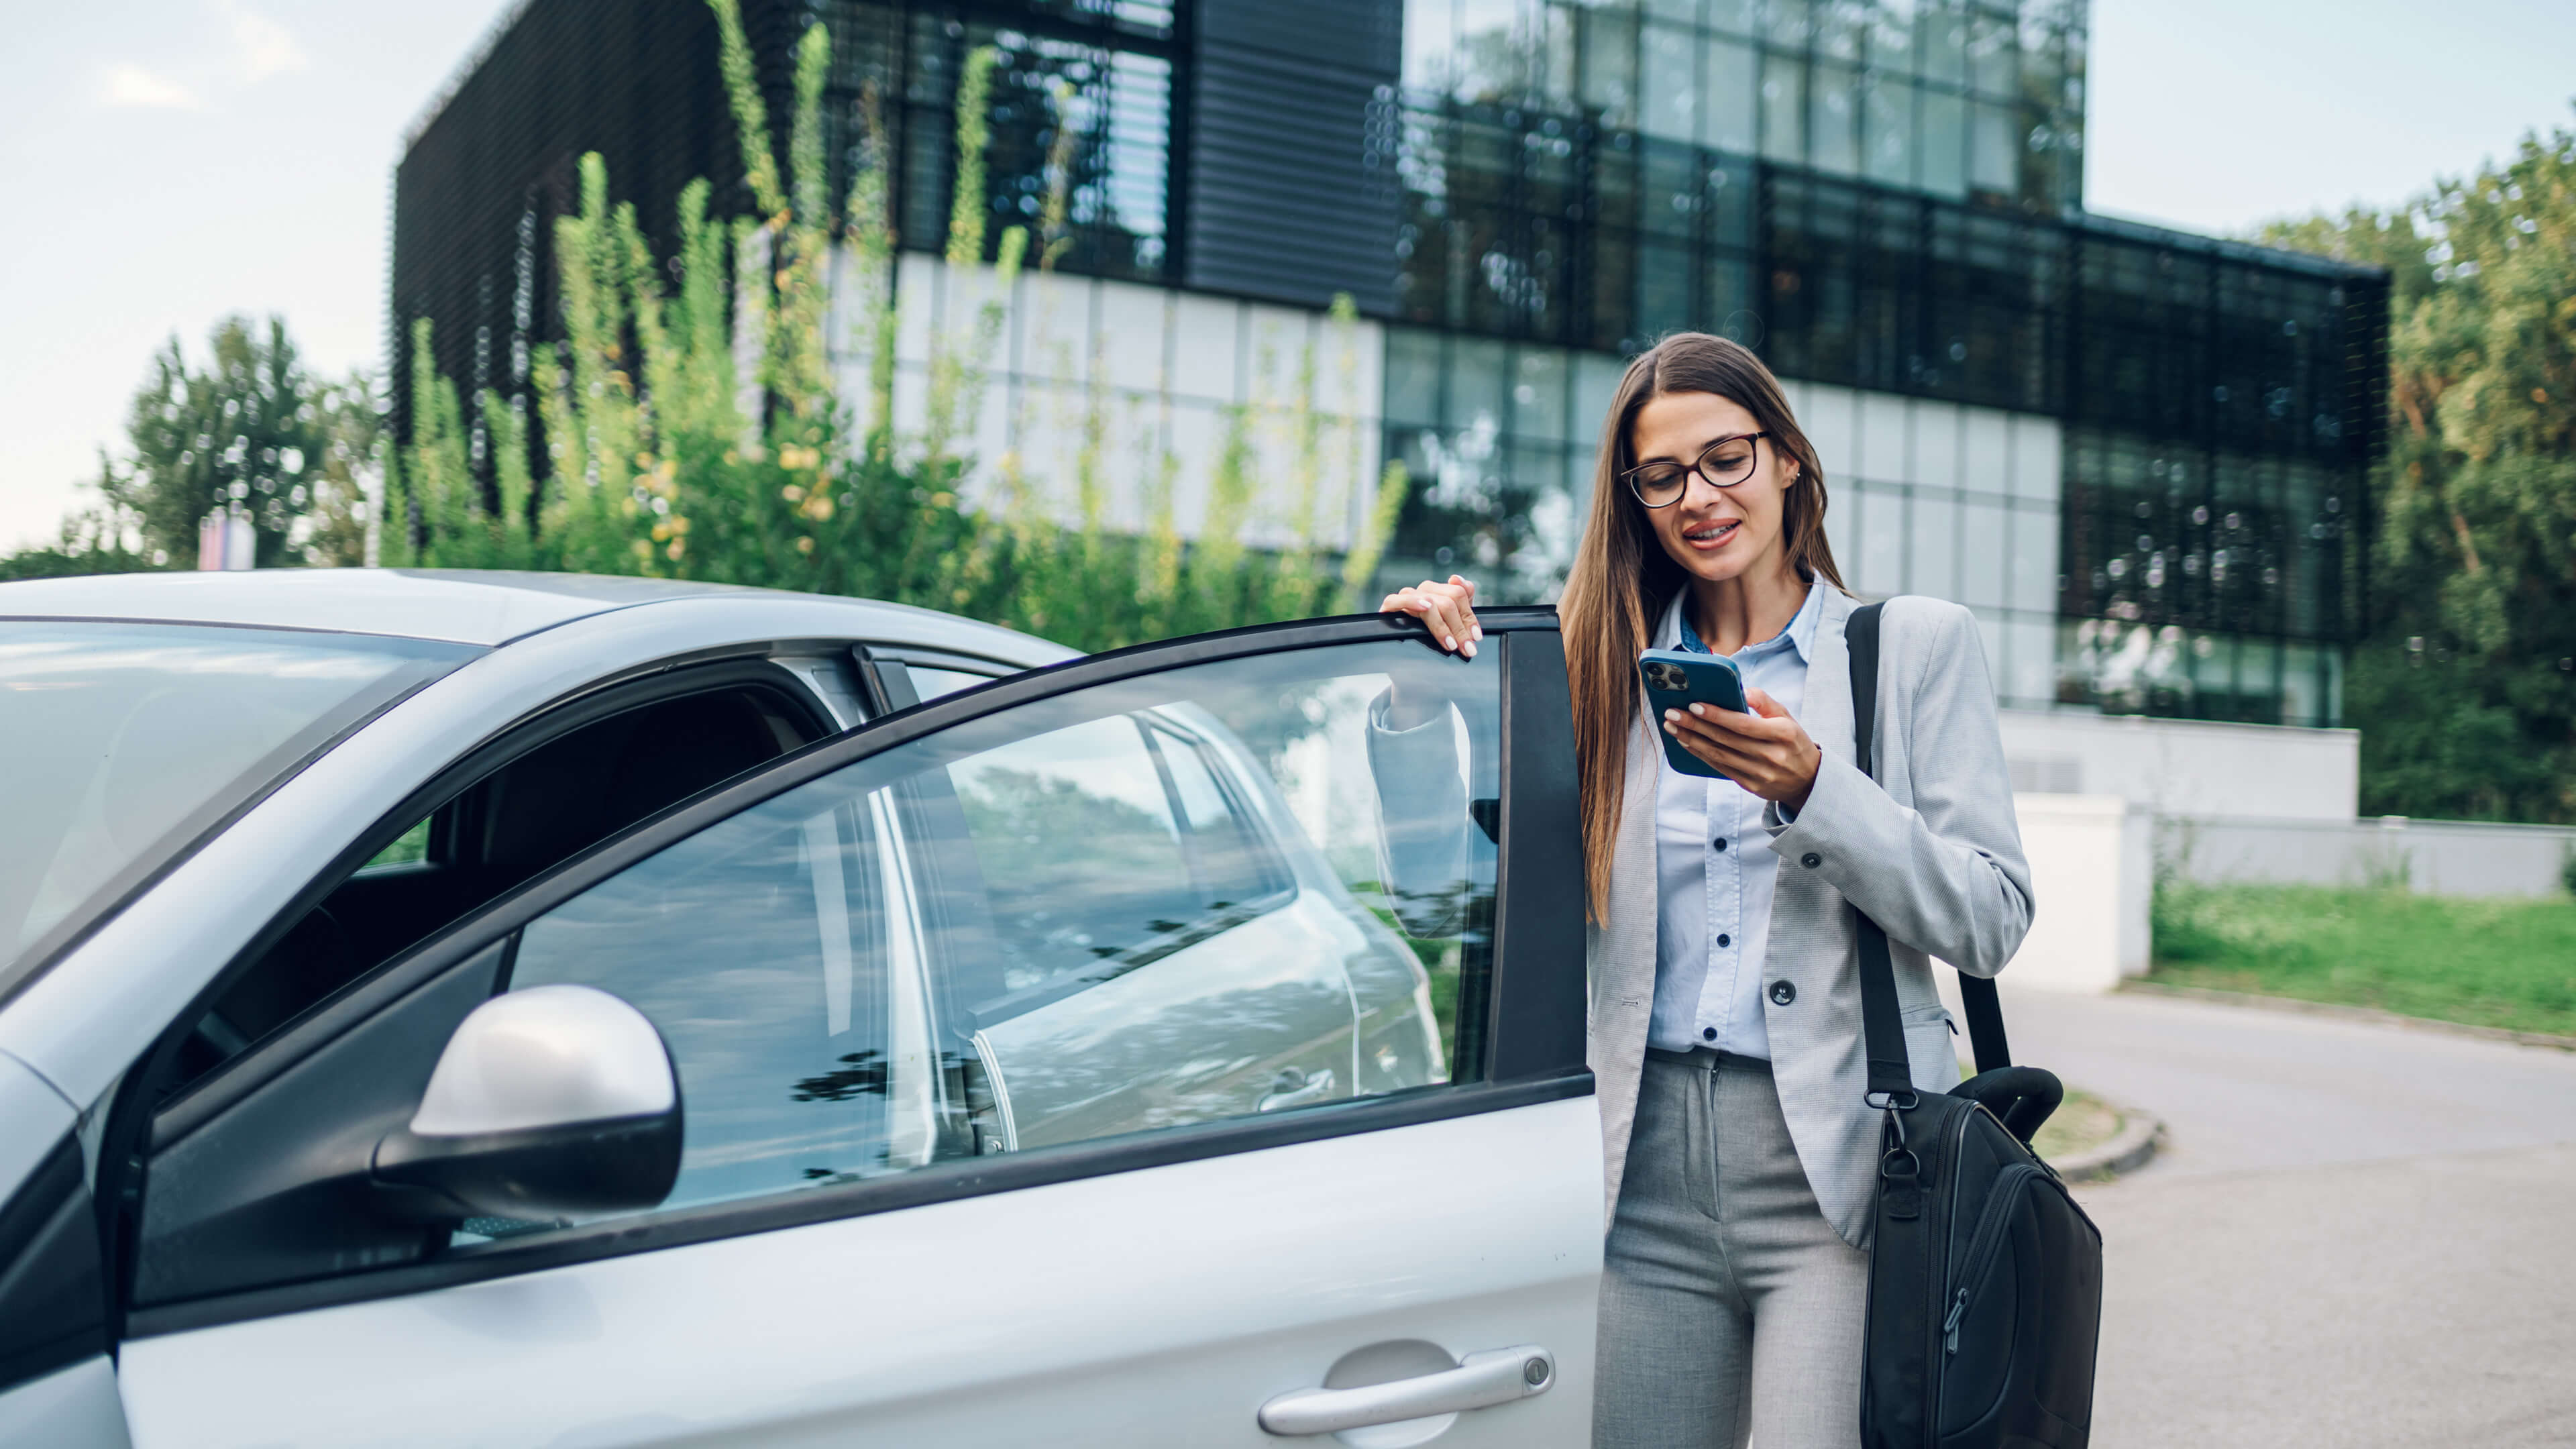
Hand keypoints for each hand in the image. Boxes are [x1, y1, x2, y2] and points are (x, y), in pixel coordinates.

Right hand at [1379, 576, 1480, 728]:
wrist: (1413, 675)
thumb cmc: (1434, 647)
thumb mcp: (1453, 628)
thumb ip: (1461, 607)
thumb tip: (1458, 581)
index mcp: (1441, 592)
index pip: (1459, 593)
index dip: (1469, 616)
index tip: (1476, 638)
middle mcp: (1424, 592)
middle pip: (1448, 599)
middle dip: (1459, 627)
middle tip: (1467, 648)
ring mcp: (1407, 598)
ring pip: (1429, 601)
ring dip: (1441, 625)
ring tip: (1450, 644)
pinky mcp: (1389, 607)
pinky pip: (1396, 599)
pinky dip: (1412, 601)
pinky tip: (1424, 608)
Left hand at [1661, 686, 1821, 809]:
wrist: (1808, 781)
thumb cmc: (1793, 742)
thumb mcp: (1787, 717)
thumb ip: (1765, 702)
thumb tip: (1741, 690)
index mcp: (1783, 733)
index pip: (1743, 723)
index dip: (1717, 715)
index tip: (1694, 705)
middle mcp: (1771, 755)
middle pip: (1725, 739)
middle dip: (1695, 725)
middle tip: (1672, 713)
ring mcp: (1761, 773)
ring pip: (1719, 755)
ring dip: (1692, 740)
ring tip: (1673, 727)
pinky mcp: (1751, 785)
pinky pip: (1721, 768)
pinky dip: (1701, 755)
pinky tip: (1686, 743)